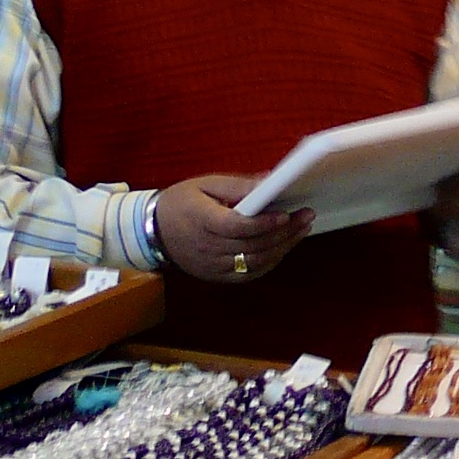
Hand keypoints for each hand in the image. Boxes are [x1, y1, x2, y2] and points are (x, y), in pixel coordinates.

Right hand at [156, 174, 312, 284]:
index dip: (264, 222)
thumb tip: (269, 182)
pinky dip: (270, 261)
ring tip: (302, 229)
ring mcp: (212, 266)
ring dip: (282, 247)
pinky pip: (249, 273)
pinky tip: (284, 246)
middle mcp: (207, 248)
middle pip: (252, 246)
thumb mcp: (204, 185)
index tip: (286, 213)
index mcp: (201, 221)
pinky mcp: (216, 276)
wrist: (152, 232)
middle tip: (306, 216)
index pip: (237, 227)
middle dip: (284, 232)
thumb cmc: (181, 203)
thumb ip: (237, 186)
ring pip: (255, 262)